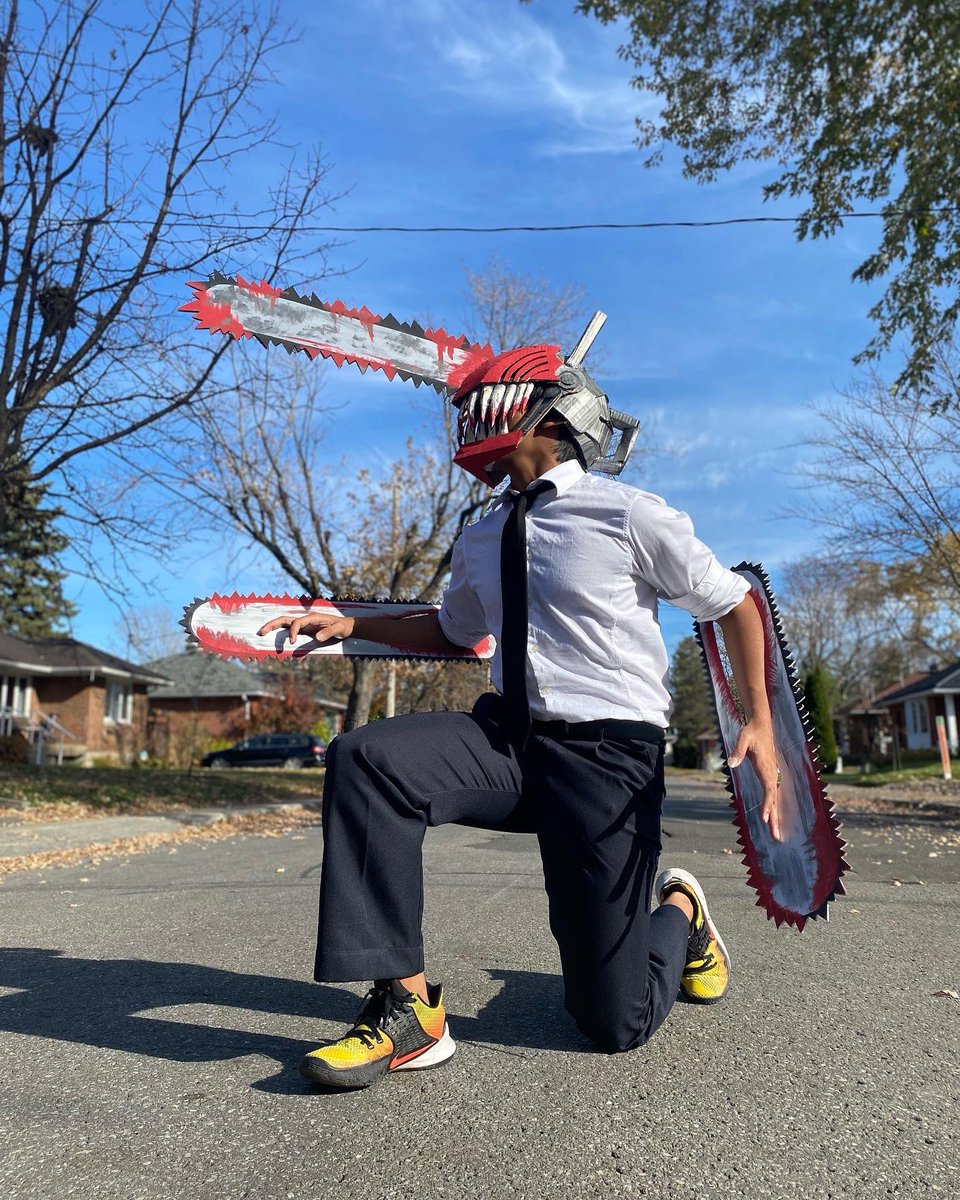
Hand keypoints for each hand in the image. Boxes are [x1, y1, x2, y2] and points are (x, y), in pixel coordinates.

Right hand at [257, 612, 355, 645]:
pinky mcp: (304, 631)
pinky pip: (289, 632)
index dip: (292, 632)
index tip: (291, 643)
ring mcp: (304, 625)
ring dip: (273, 628)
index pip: (297, 622)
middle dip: (272, 624)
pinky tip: (275, 643)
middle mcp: (306, 620)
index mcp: (312, 618)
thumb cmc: (343, 627)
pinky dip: (281, 635)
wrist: (346, 627)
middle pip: (285, 619)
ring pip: (285, 624)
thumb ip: (329, 632)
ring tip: (262, 634)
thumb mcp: (339, 629)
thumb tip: (317, 638)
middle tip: (261, 632)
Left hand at [727, 719, 782, 841]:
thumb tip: (731, 764)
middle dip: (775, 819)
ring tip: (776, 835)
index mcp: (765, 767)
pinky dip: (773, 809)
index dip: (767, 804)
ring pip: (775, 800)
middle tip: (776, 837)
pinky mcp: (770, 776)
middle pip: (774, 800)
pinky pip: (773, 796)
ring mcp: (772, 775)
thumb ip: (737, 751)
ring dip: (776, 818)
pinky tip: (773, 819)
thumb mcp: (742, 738)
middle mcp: (772, 774)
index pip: (768, 790)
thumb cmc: (751, 732)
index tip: (764, 818)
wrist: (761, 725)